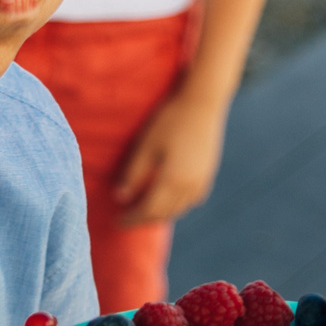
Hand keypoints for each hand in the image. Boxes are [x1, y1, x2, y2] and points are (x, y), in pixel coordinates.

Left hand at [111, 83, 228, 226]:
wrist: (203, 104)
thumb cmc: (170, 121)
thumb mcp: (146, 146)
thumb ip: (133, 174)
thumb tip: (120, 198)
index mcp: (171, 181)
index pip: (148, 210)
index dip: (131, 218)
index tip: (117, 221)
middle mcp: (189, 187)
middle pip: (164, 213)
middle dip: (144, 218)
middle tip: (127, 217)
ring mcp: (201, 182)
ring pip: (179, 210)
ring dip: (160, 214)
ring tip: (144, 210)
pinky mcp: (208, 175)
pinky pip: (191, 201)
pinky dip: (177, 206)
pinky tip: (168, 199)